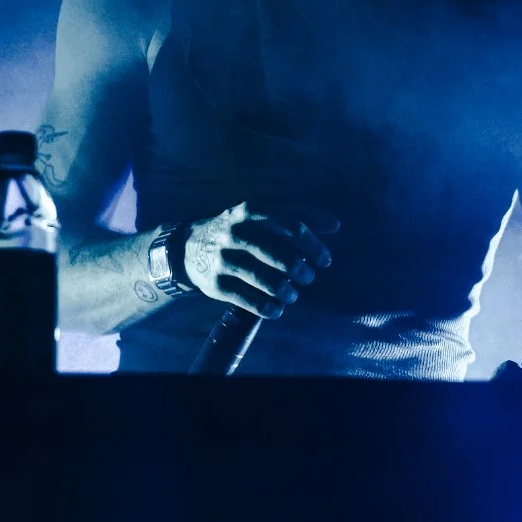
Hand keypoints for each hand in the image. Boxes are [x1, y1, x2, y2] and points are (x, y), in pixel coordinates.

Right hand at [182, 202, 336, 317]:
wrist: (186, 247)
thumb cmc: (236, 229)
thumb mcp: (259, 214)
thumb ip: (297, 216)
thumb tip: (335, 225)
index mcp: (250, 211)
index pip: (289, 224)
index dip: (312, 244)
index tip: (325, 260)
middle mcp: (235, 233)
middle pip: (278, 254)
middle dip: (300, 270)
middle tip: (309, 277)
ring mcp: (224, 259)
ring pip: (264, 279)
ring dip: (286, 291)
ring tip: (292, 294)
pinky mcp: (216, 284)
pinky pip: (247, 300)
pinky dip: (267, 308)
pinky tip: (277, 309)